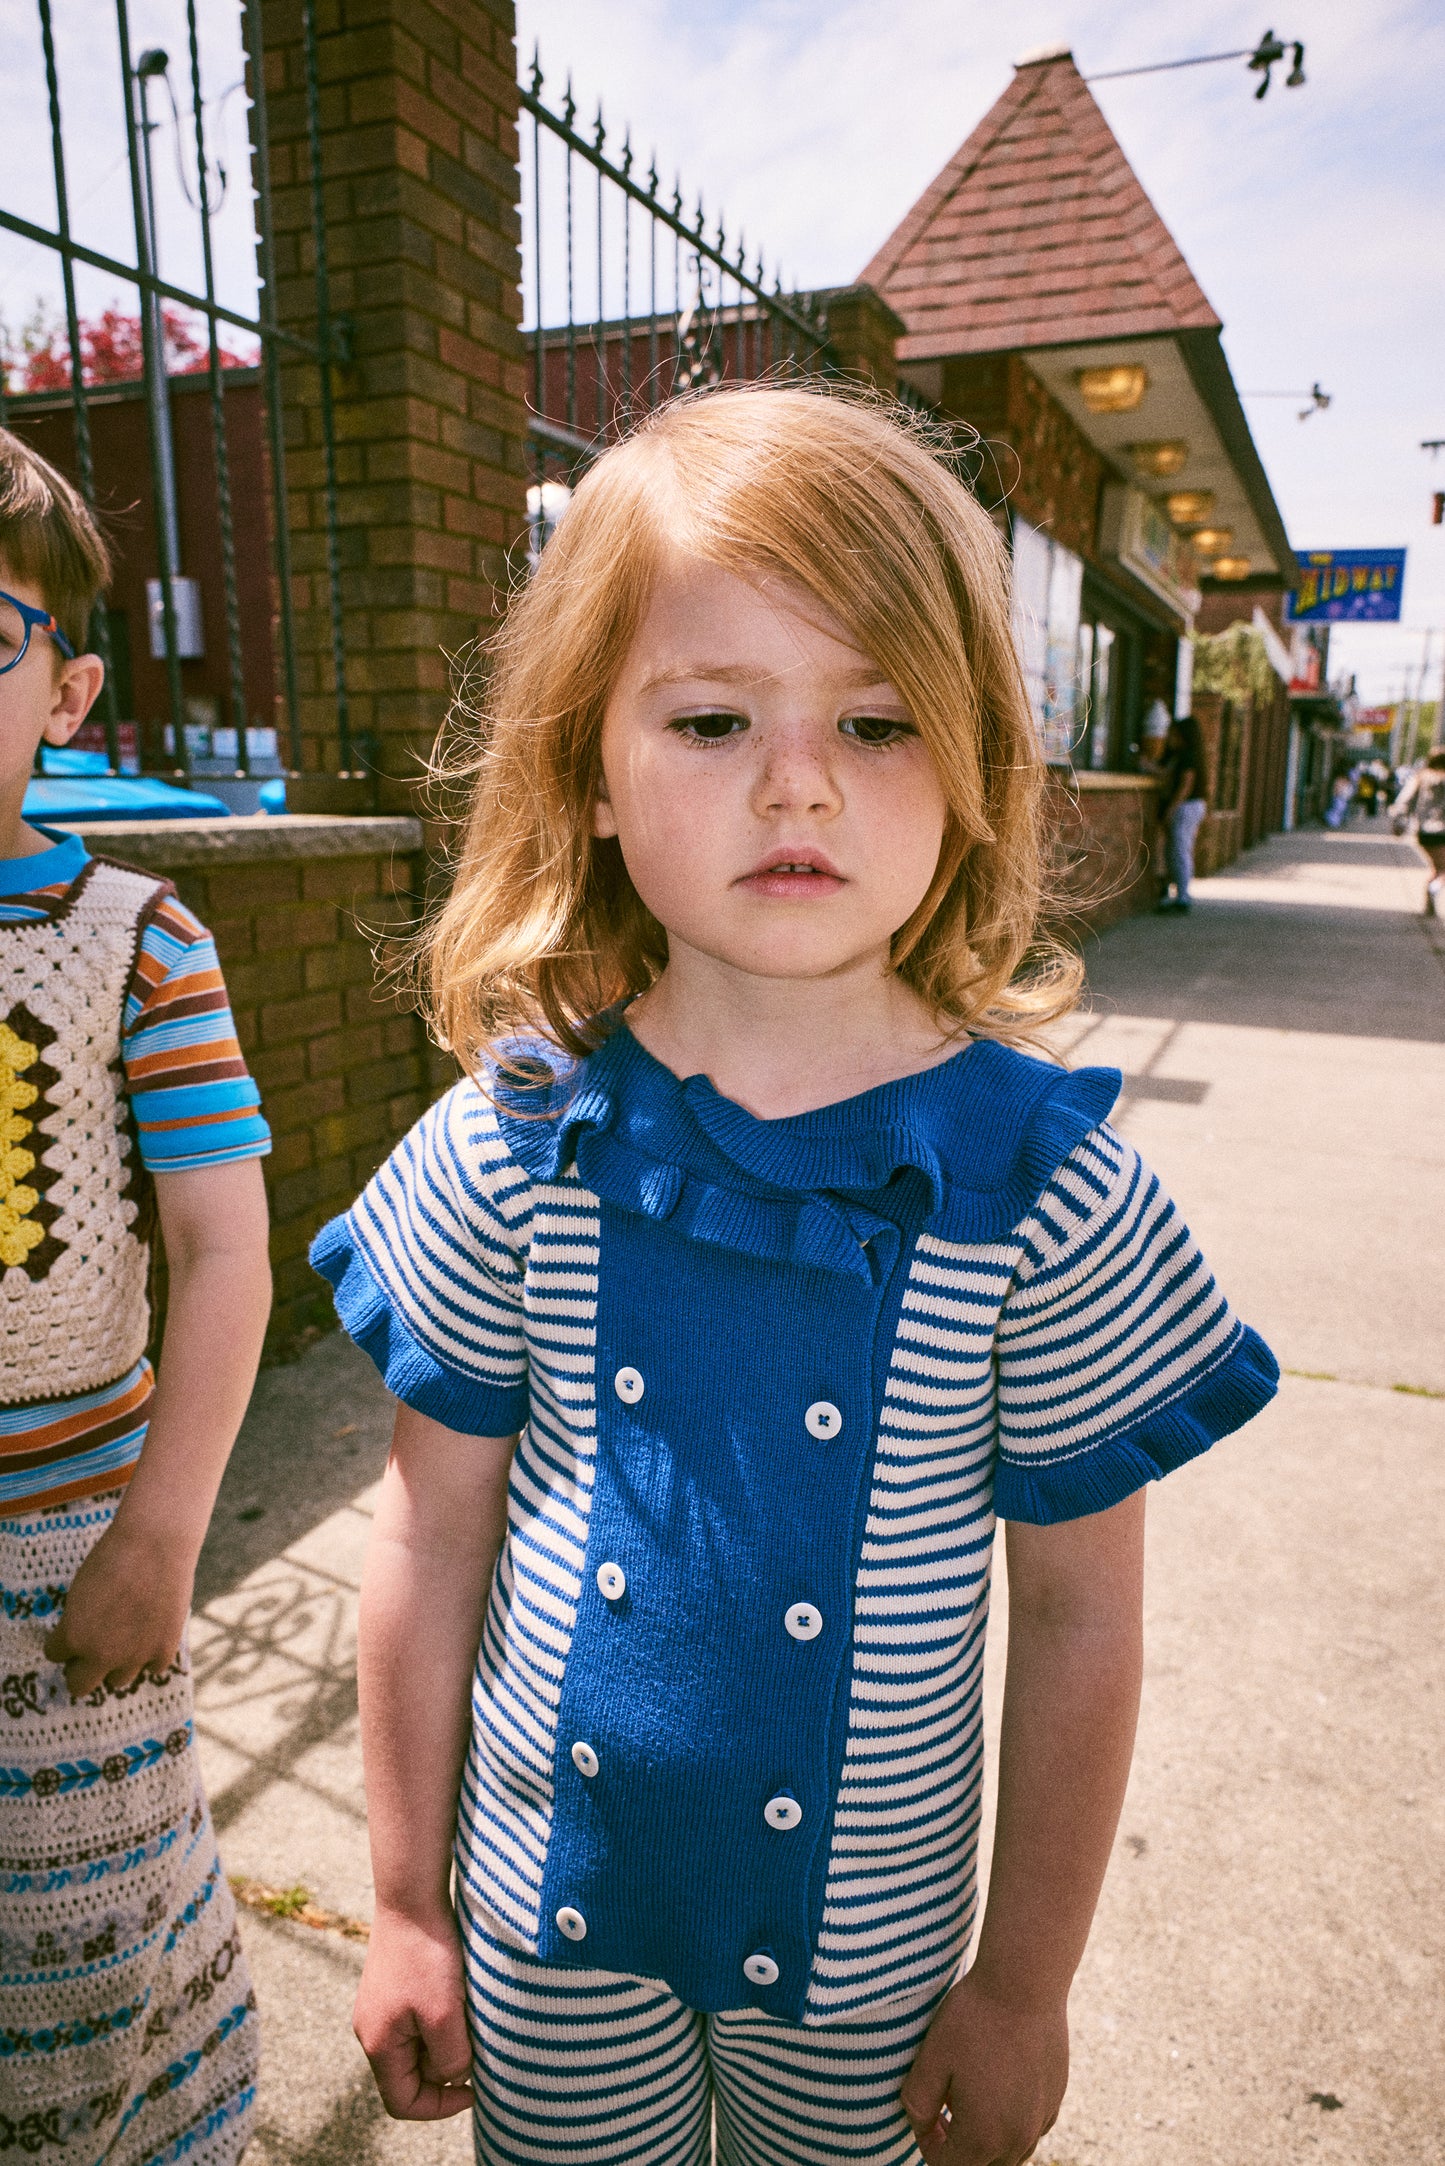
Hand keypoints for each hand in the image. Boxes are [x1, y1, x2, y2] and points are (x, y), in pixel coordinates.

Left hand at [43, 1519, 192, 1698]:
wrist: (157, 1543)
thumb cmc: (115, 1557)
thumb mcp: (81, 1591)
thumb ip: (78, 1622)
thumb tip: (83, 1639)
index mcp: (73, 1637)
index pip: (55, 1655)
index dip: (64, 1641)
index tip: (74, 1630)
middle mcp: (101, 1654)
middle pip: (80, 1686)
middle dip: (83, 1669)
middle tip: (92, 1651)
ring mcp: (134, 1656)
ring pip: (117, 1682)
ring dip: (118, 1665)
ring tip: (127, 1640)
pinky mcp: (163, 1651)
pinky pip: (152, 1669)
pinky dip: (151, 1656)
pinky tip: (152, 1634)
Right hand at [354, 1907, 472, 2118]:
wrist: (411, 1895)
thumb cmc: (425, 1955)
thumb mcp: (444, 2014)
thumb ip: (450, 2058)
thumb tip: (454, 2077)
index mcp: (377, 2044)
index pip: (403, 2101)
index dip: (440, 2106)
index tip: (475, 2088)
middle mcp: (372, 2029)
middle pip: (411, 2075)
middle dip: (445, 2069)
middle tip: (476, 2044)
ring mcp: (381, 2006)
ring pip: (418, 2045)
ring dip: (446, 2040)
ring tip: (468, 2015)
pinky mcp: (394, 1985)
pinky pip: (418, 2019)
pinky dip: (442, 2017)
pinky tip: (459, 1995)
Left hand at [900, 1972, 1068, 2165]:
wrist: (1026, 1983)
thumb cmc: (974, 2019)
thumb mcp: (931, 2058)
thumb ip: (917, 2103)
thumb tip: (921, 2123)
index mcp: (983, 2136)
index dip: (929, 2146)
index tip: (923, 2116)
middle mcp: (1018, 2137)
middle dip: (958, 2148)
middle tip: (942, 2111)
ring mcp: (1042, 2119)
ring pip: (1011, 2151)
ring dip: (986, 2138)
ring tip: (968, 2099)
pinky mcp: (1056, 2098)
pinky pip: (1030, 2128)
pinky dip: (1011, 2121)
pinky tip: (998, 2085)